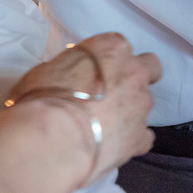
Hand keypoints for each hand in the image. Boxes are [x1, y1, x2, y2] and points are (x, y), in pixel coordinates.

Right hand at [7, 32, 161, 180]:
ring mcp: (141, 104)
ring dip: (129, 111)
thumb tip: (69, 79)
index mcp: (111, 48)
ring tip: (103, 127)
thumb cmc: (42, 99)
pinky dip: (131, 141)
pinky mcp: (140, 136)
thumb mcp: (46, 71)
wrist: (54, 139)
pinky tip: (111, 146)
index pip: (118, 45)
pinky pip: (143, 137)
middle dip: (136, 77)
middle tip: (113, 92)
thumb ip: (68, 70)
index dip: (107, 60)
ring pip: (144, 103)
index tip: (93, 72)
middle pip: (149, 66)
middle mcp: (134, 72)